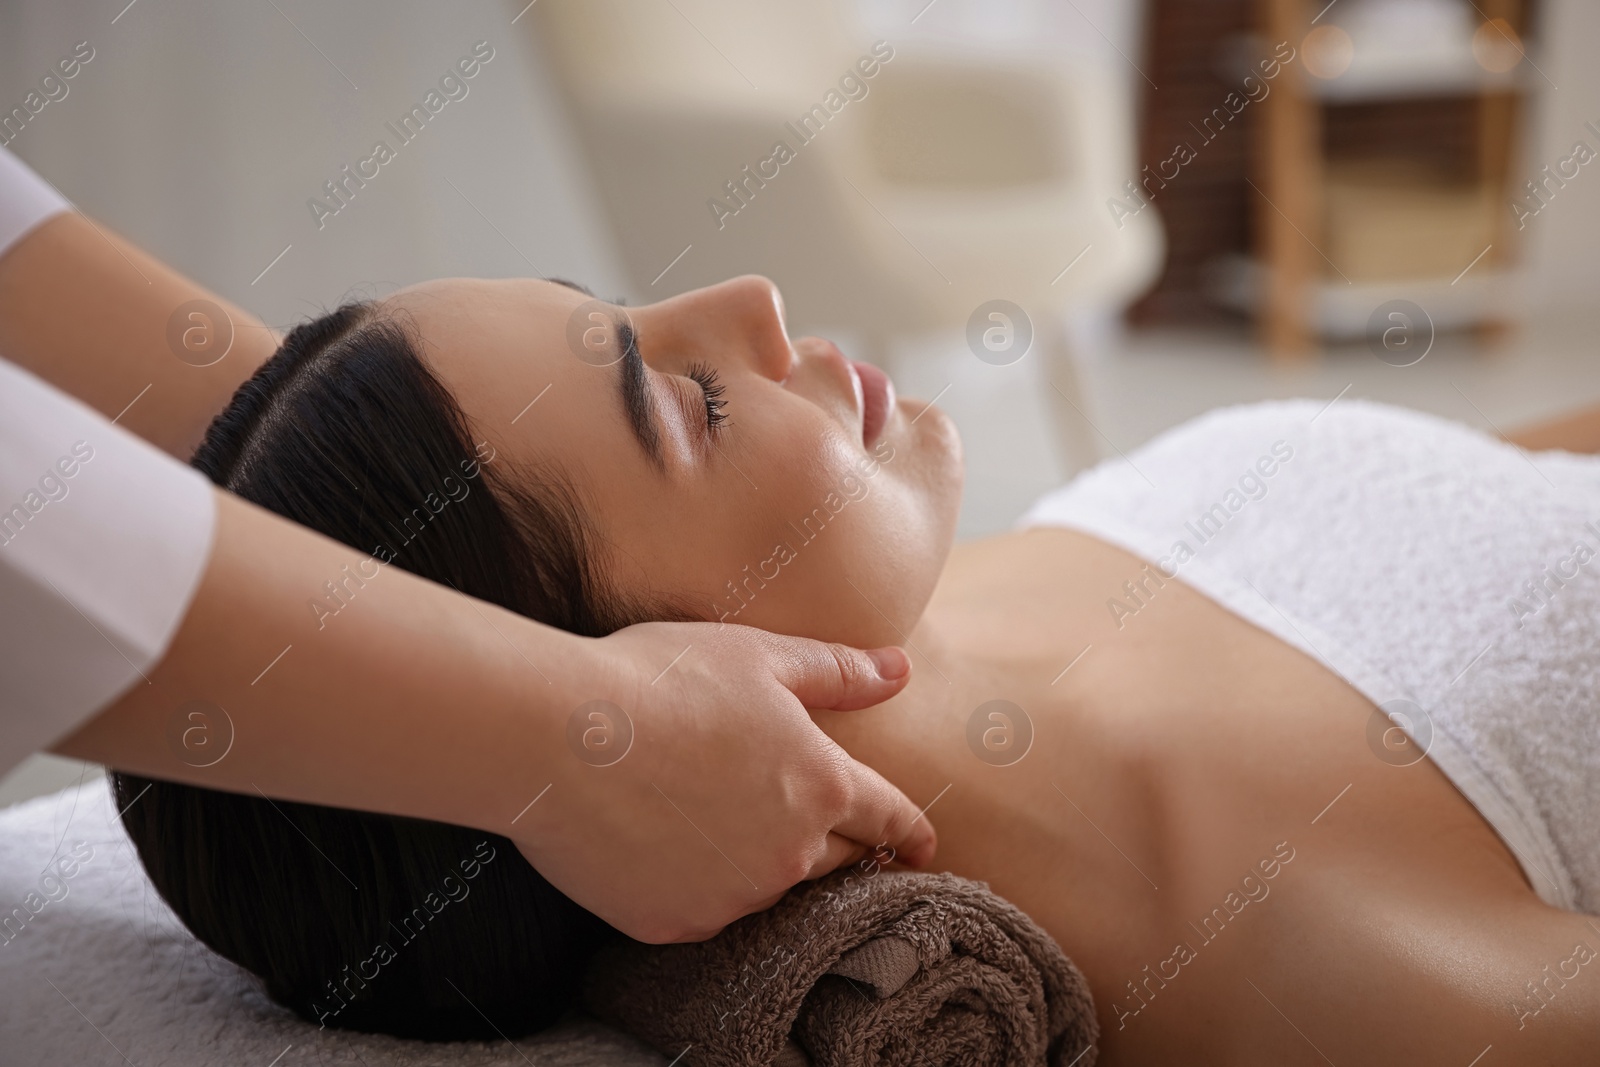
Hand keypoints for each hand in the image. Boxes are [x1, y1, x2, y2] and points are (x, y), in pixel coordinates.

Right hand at [509, 620, 935, 943]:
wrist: (558, 735)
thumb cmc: (661, 681)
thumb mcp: (759, 657)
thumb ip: (838, 672)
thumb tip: (900, 669)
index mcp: (822, 787)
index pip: (888, 818)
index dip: (910, 831)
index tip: (924, 846)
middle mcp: (789, 855)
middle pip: (833, 858)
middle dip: (831, 839)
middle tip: (800, 814)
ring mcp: (732, 898)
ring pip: (765, 885)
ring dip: (757, 860)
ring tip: (711, 814)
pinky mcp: (674, 923)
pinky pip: (703, 907)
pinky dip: (696, 882)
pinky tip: (662, 840)